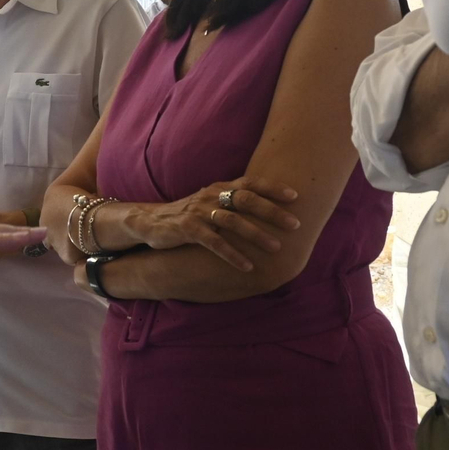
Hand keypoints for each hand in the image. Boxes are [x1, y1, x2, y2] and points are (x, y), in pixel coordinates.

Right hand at [132, 178, 299, 271]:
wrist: (152, 221)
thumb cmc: (191, 213)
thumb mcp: (212, 202)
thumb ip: (235, 202)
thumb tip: (271, 209)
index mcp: (220, 187)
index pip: (250, 182)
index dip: (273, 188)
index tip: (296, 197)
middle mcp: (211, 196)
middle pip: (246, 199)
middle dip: (272, 211)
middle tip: (294, 224)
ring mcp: (199, 212)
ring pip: (232, 221)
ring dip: (256, 234)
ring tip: (276, 247)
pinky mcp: (188, 229)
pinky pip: (214, 242)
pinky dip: (232, 254)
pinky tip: (247, 266)